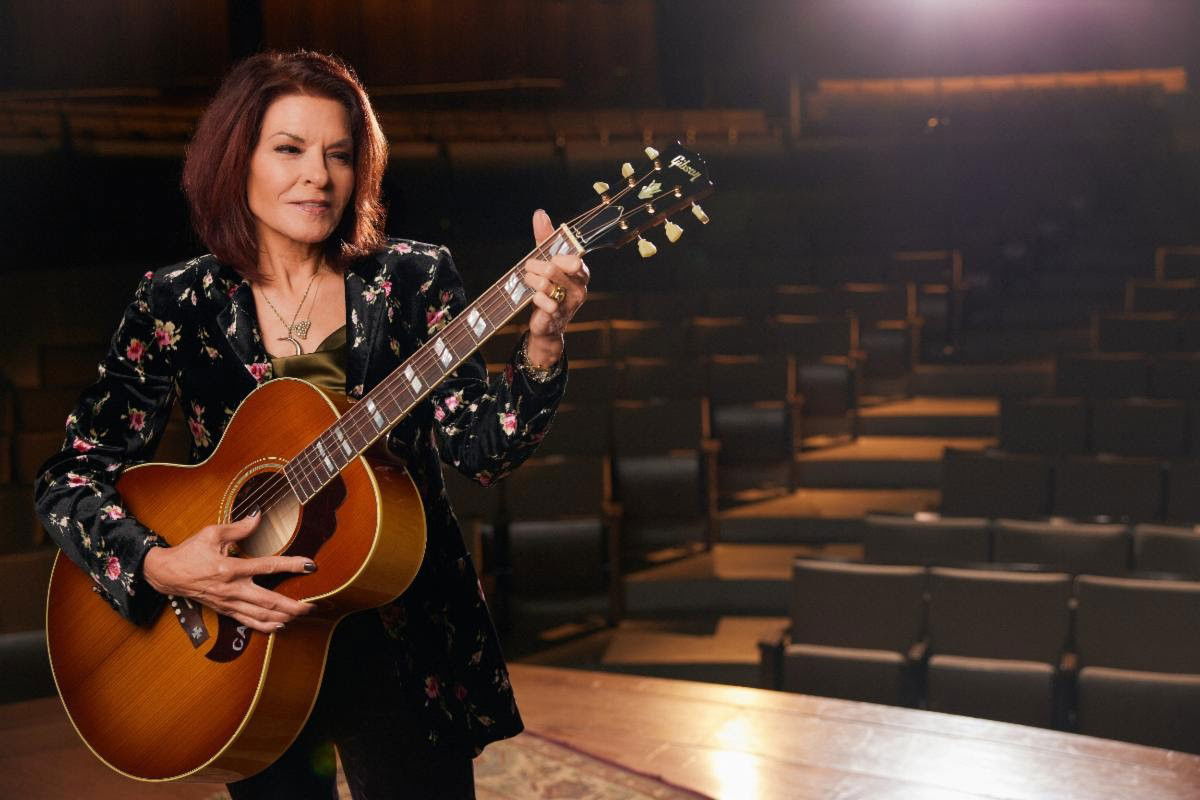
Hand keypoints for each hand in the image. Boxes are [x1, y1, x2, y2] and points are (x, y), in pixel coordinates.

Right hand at [142, 512, 315, 633]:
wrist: (166, 574)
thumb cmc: (189, 553)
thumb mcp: (211, 534)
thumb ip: (238, 528)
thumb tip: (258, 516)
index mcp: (231, 568)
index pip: (268, 566)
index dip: (291, 565)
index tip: (310, 565)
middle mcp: (232, 589)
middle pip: (269, 600)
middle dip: (293, 605)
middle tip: (312, 606)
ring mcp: (228, 603)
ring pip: (260, 615)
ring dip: (283, 617)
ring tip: (302, 615)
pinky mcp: (224, 610)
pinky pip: (247, 622)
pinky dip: (264, 626)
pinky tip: (279, 626)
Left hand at [522, 209, 589, 364]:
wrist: (547, 323)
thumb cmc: (550, 287)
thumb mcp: (548, 261)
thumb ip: (546, 238)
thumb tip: (540, 213)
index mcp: (581, 273)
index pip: (574, 260)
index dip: (557, 258)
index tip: (548, 258)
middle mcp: (579, 288)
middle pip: (553, 269)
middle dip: (535, 265)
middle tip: (529, 267)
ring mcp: (569, 304)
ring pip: (544, 283)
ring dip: (531, 279)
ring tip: (529, 280)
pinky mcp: (556, 316)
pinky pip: (541, 300)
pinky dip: (534, 297)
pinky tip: (533, 298)